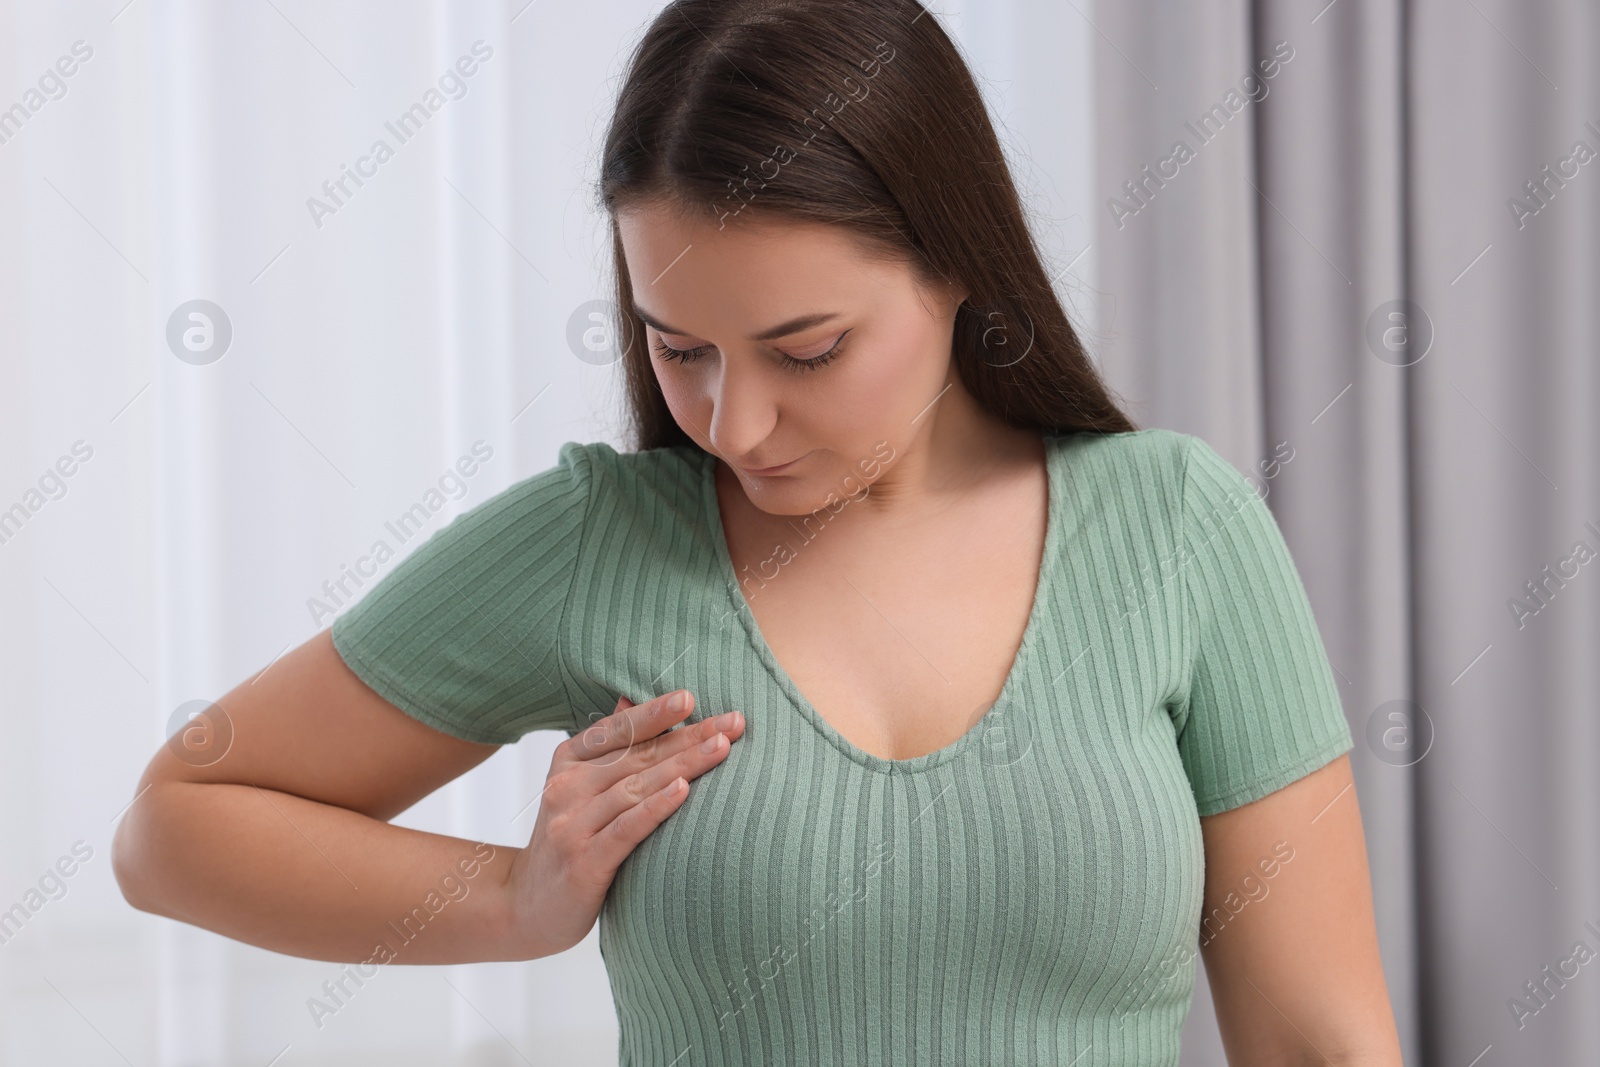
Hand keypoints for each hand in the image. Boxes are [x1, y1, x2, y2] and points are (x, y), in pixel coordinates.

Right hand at [506, 689, 744, 957]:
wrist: (526, 909)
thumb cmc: (567, 842)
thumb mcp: (578, 789)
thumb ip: (605, 748)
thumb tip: (629, 700)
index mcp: (567, 762)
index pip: (619, 730)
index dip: (656, 713)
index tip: (691, 697)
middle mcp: (566, 787)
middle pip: (638, 755)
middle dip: (689, 736)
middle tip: (733, 722)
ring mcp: (572, 825)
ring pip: (637, 786)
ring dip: (684, 764)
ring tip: (721, 748)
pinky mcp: (584, 863)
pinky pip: (627, 828)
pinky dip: (656, 807)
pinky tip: (684, 791)